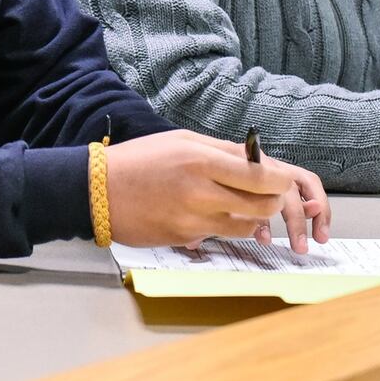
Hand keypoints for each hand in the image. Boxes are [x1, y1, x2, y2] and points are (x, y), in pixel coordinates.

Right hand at [104, 129, 330, 251]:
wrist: (98, 191)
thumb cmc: (140, 160)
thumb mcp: (182, 141)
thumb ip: (222, 151)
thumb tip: (257, 160)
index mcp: (202, 160)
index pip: (261, 177)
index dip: (280, 181)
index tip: (281, 179)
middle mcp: (202, 192)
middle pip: (262, 205)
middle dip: (272, 202)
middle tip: (267, 195)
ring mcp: (195, 220)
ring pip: (247, 227)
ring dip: (253, 218)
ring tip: (241, 205)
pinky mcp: (186, 239)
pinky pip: (221, 236)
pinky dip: (225, 227)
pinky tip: (212, 215)